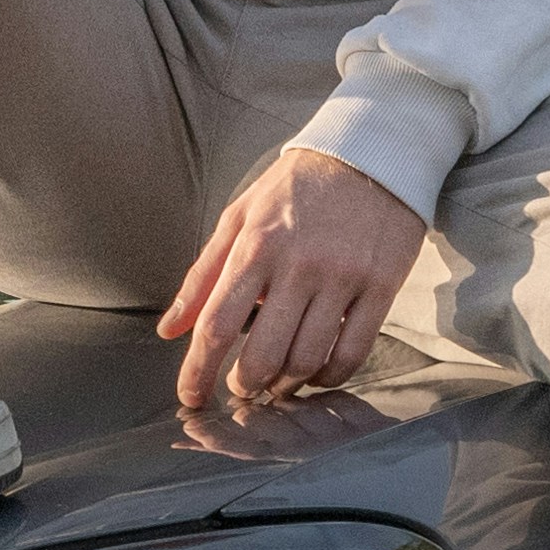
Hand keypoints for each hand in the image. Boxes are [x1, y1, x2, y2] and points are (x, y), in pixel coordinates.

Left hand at [162, 146, 430, 435]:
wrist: (372, 152)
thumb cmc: (297, 187)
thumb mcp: (240, 216)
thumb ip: (203, 274)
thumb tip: (168, 329)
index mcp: (255, 245)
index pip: (216, 324)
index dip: (198, 371)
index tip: (191, 397)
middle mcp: (298, 264)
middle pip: (262, 354)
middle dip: (245, 385)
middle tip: (242, 389)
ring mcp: (342, 277)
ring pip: (307, 360)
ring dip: (286, 386)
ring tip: (278, 384)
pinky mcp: (381, 286)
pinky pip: (353, 352)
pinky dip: (331, 377)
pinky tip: (318, 374)